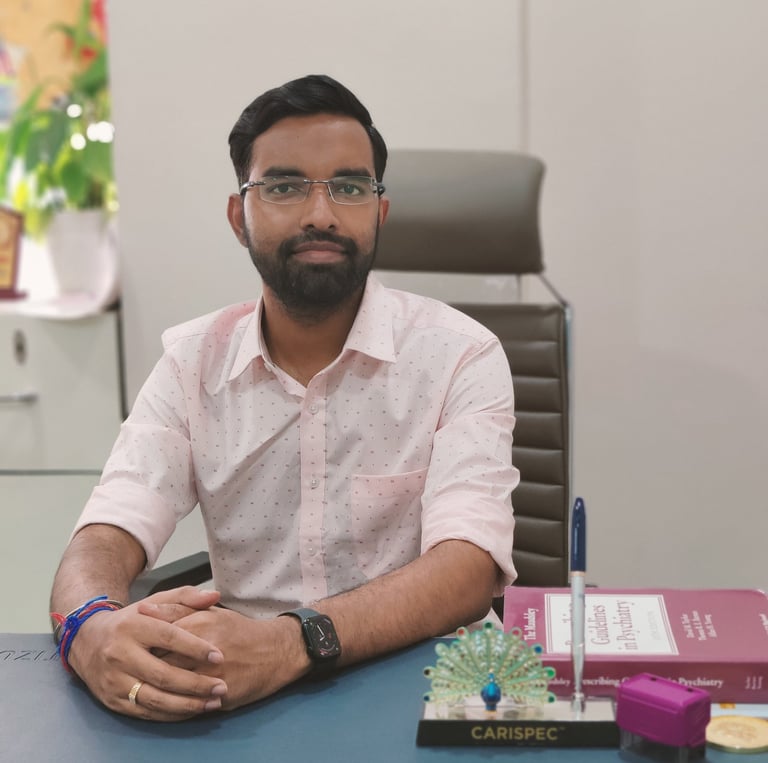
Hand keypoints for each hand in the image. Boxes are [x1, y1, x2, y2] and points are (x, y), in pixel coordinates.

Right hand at [67, 586, 227, 720]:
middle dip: (196, 684)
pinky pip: (145, 712)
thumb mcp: (155, 601)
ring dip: (187, 704)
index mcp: (133, 626)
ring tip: (213, 703)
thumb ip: (186, 596)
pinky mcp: (112, 700)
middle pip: (162, 674)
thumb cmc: (131, 620)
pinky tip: (192, 710)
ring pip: (154, 698)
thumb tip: (215, 596)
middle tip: (221, 687)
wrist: (87, 641)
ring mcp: (114, 680)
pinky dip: (171, 714)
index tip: (219, 656)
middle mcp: (120, 654)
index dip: (195, 648)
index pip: (168, 638)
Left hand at [140, 604, 311, 710]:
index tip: (131, 645)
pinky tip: (165, 702)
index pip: (159, 633)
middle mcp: (204, 648)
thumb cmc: (239, 630)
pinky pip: (188, 704)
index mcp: (200, 623)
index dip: (141, 642)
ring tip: (146, 686)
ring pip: (172, 685)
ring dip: (156, 688)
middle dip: (144, 665)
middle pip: (161, 660)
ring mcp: (212, 674)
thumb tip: (143, 609)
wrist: (275, 652)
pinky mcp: (219, 695)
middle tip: (133, 668)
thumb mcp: (210, 612)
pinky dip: (174, 705)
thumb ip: (177, 607)